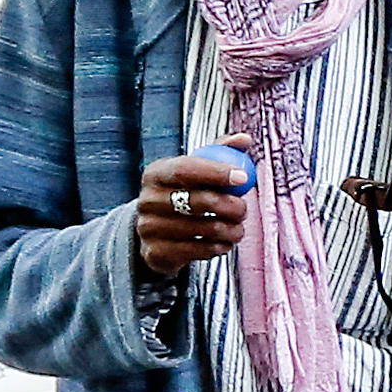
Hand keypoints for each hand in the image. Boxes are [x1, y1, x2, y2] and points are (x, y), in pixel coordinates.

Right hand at [131, 152, 252, 279]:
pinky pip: (199, 250)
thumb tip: (244, 139)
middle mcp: (147, 200)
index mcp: (156, 173)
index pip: (185, 168)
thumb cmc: (183, 194)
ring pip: (204, 229)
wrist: (155, 232)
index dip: (216, 172)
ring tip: (238, 227)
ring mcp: (148, 228)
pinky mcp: (156, 252)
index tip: (243, 177)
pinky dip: (220, 247)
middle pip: (197, 201)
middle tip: (244, 208)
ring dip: (231, 230)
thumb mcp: (196, 170)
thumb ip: (220, 151)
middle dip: (230, 206)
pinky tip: (225, 242)